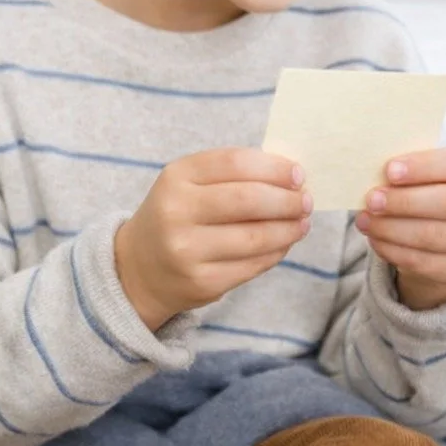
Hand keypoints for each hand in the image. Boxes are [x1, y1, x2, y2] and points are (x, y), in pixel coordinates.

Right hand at [114, 148, 310, 329]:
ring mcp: (187, 250)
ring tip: (302, 222)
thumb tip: (292, 176)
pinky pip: (252, 265)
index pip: (236, 163)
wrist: (138, 269)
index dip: (274, 167)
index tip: (298, 173)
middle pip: (248, 199)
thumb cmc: (178, 215)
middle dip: (287, 199)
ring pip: (256, 237)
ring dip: (288, 229)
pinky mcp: (201, 282)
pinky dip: (276, 252)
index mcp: (177, 177)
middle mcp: (177, 212)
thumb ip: (234, 174)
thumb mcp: (190, 183)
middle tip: (306, 200)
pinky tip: (284, 243)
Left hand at [354, 148, 445, 310]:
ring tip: (365, 220)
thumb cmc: (432, 187)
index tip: (389, 170)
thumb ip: (410, 168)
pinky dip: (394, 250)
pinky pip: (425, 262)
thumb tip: (374, 172)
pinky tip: (375, 238)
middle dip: (406, 202)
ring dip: (392, 228)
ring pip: (434, 236)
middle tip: (372, 199)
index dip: (424, 167)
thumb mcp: (429, 171)